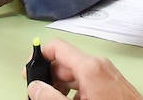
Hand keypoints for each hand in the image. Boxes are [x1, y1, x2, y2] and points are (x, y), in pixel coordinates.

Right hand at [26, 39, 142, 99]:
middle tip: (38, 94)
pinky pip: (88, 83)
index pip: (57, 47)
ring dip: (62, 88)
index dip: (40, 56)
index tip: (29, 71)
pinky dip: (76, 93)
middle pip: (66, 63)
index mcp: (89, 67)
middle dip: (49, 78)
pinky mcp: (113, 85)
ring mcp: (108, 74)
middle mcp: (99, 65)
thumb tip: (35, 87)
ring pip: (76, 74)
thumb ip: (51, 97)